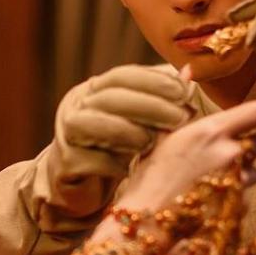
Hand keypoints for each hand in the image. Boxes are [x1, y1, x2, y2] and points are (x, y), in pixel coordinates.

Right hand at [52, 64, 196, 186]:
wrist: (82, 181)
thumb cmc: (118, 145)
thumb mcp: (140, 118)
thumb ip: (162, 97)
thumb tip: (188, 73)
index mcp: (95, 89)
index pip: (122, 76)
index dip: (153, 81)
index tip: (183, 91)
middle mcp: (78, 105)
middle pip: (111, 97)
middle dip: (150, 106)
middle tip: (180, 118)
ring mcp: (68, 133)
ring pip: (97, 125)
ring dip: (132, 133)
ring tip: (155, 144)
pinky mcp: (67, 162)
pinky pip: (92, 160)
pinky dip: (115, 165)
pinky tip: (132, 170)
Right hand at [118, 100, 255, 211]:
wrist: (147, 219)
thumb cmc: (150, 174)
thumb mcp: (163, 133)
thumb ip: (182, 100)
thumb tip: (188, 68)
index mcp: (210, 130)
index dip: (253, 115)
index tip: (243, 121)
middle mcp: (229, 153)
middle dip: (247, 147)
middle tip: (222, 155)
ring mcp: (236, 181)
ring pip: (255, 170)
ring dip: (241, 174)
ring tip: (210, 179)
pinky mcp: (238, 204)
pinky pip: (246, 194)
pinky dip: (233, 195)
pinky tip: (208, 197)